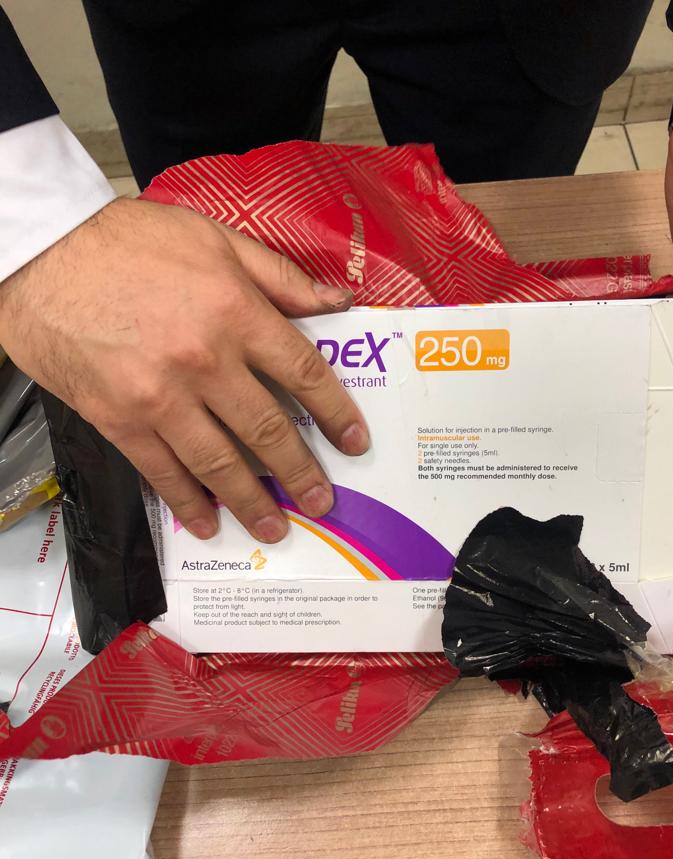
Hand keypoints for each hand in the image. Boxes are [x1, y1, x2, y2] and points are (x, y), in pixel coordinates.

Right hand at [0, 198, 368, 542]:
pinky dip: (189, 502)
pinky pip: (163, 473)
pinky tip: (209, 524)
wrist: (40, 254)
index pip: (303, 373)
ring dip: (253, 502)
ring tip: (276, 529)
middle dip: (301, 473)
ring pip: (220, 463)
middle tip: (322, 501)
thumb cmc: (128, 240)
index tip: (354, 443)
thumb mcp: (214, 237)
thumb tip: (340, 300)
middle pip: (268, 430)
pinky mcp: (119, 421)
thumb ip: (280, 275)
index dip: (335, 413)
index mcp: (236, 312)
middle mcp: (205, 362)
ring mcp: (160, 398)